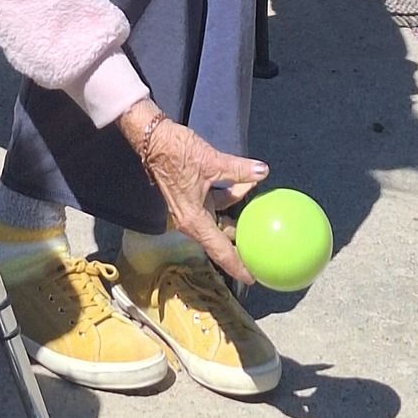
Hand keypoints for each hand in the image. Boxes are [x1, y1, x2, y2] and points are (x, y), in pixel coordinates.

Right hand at [119, 100, 267, 283]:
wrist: (153, 139)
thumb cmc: (176, 154)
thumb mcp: (212, 161)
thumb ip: (239, 170)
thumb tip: (262, 171)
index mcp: (194, 219)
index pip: (220, 250)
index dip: (237, 266)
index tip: (254, 278)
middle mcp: (191, 220)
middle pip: (220, 241)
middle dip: (241, 246)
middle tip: (263, 253)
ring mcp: (191, 209)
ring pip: (219, 220)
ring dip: (237, 216)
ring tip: (260, 218)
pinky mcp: (191, 197)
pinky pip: (214, 204)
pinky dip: (229, 197)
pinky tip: (245, 186)